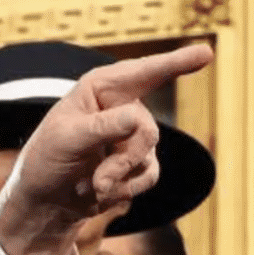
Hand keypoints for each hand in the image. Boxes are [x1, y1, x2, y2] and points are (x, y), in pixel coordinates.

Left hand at [0, 45, 214, 254]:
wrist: (46, 202)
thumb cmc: (47, 160)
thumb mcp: (66, 139)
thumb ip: (103, 126)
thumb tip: (138, 119)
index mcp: (101, 87)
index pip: (144, 72)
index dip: (177, 62)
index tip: (207, 52)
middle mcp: (122, 105)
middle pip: (147, 130)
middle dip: (125, 159)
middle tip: (99, 178)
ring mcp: (132, 134)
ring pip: (148, 155)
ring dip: (121, 177)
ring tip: (93, 185)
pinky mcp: (138, 161)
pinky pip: (150, 174)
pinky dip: (127, 189)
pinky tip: (103, 192)